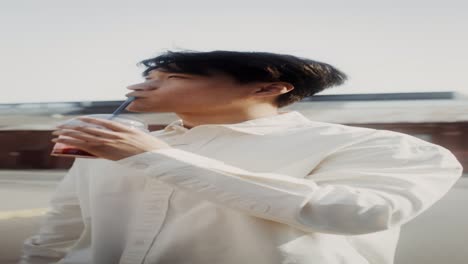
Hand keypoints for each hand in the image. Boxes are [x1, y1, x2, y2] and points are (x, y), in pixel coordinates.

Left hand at [51, 116, 171, 160]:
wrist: (157, 156)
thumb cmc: (153, 149)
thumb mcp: (142, 138)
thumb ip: (131, 136)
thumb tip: (125, 138)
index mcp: (124, 128)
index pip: (101, 122)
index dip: (87, 121)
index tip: (78, 120)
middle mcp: (115, 133)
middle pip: (89, 128)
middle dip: (72, 127)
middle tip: (60, 127)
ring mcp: (111, 142)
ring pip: (86, 136)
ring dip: (69, 134)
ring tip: (56, 133)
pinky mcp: (109, 151)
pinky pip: (89, 146)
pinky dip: (76, 142)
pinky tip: (67, 141)